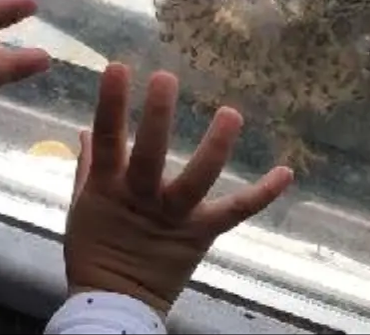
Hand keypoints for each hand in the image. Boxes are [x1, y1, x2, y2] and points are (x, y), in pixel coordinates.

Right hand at [65, 63, 293, 316]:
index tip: (117, 68)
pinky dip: (262, 193)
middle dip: (156, 117)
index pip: (106, 138)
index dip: (110, 104)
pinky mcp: (201, 233)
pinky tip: (287, 172)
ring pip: (195, 180)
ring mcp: (173, 216)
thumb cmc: (95, 249)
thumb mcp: (83, 204)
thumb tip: (85, 129)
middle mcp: (141, 197)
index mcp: (108, 187)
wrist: (115, 302)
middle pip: (149, 154)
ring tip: (231, 114)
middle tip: (165, 79)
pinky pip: (235, 212)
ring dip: (215, 147)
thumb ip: (89, 165)